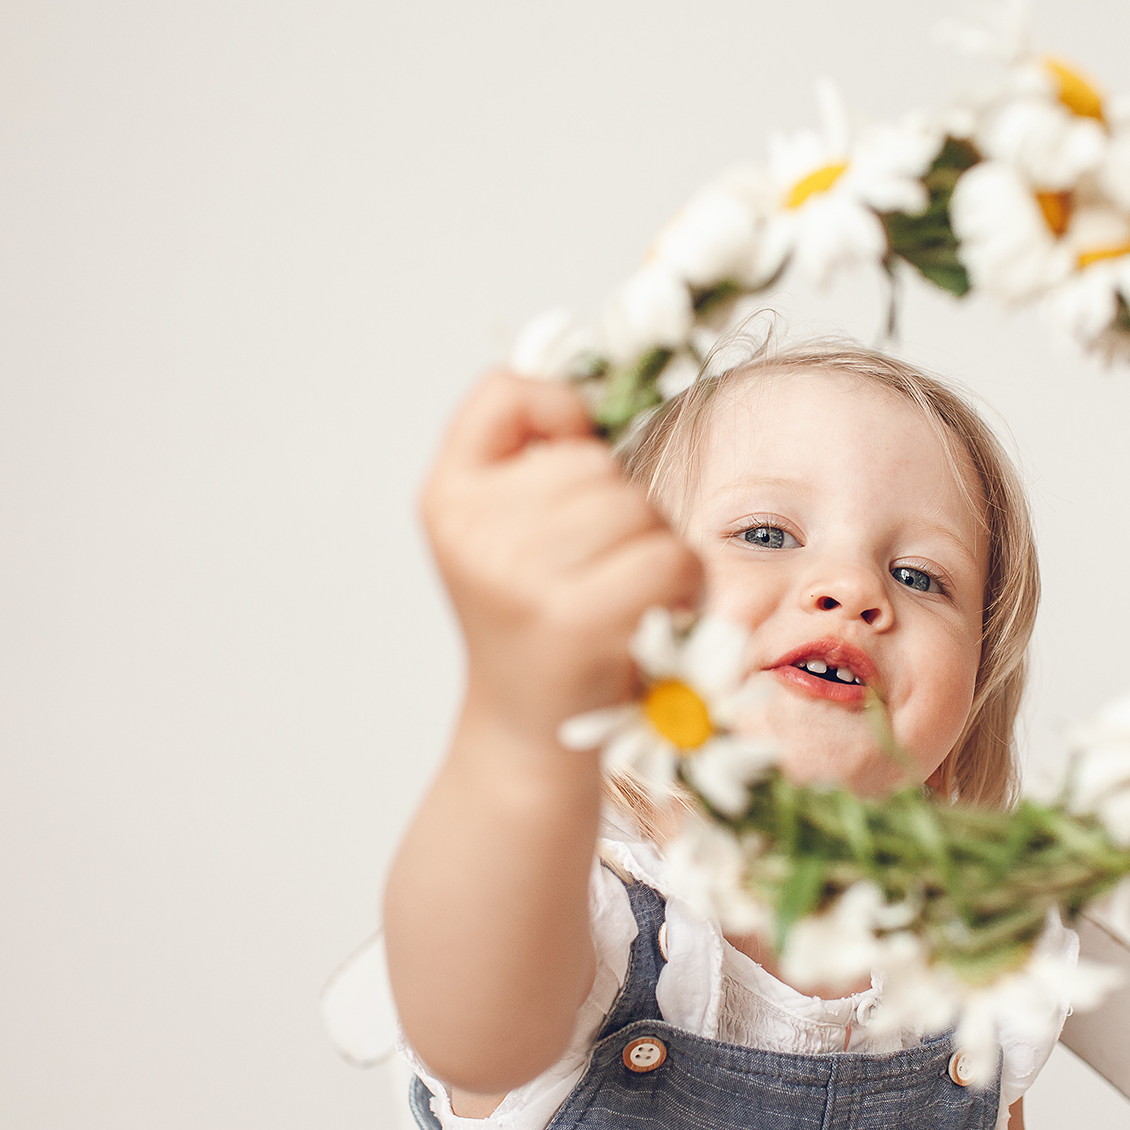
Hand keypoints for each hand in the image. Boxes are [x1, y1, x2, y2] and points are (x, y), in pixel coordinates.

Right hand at [421, 371, 702, 738]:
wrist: (529, 736)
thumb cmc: (540, 621)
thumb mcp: (507, 531)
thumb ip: (533, 456)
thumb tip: (586, 394)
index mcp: (446, 498)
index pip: (504, 392)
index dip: (557, 411)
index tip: (573, 456)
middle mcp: (470, 531)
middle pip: (593, 462)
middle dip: (621, 512)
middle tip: (598, 576)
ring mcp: (517, 575)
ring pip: (637, 508)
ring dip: (654, 551)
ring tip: (620, 602)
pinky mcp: (574, 619)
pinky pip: (669, 557)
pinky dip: (683, 587)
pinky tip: (652, 619)